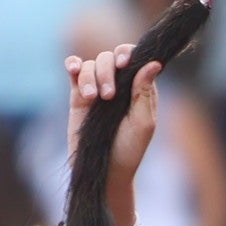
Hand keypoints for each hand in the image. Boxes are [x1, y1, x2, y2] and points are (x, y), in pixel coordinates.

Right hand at [65, 43, 162, 225]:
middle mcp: (118, 85)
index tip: (124, 64)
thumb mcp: (142, 122)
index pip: (133, 58)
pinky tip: (72, 70)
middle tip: (108, 96)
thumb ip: (144, 92)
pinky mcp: (78, 97)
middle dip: (107, 71)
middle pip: (109, 58)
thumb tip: (154, 62)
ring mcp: (97, 89)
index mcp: (138, 88)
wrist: (104, 171)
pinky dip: (72, 66)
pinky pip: (74, 72)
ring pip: (90, 65)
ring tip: (92, 98)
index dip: (127, 54)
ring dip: (89, 77)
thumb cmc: (128, 150)